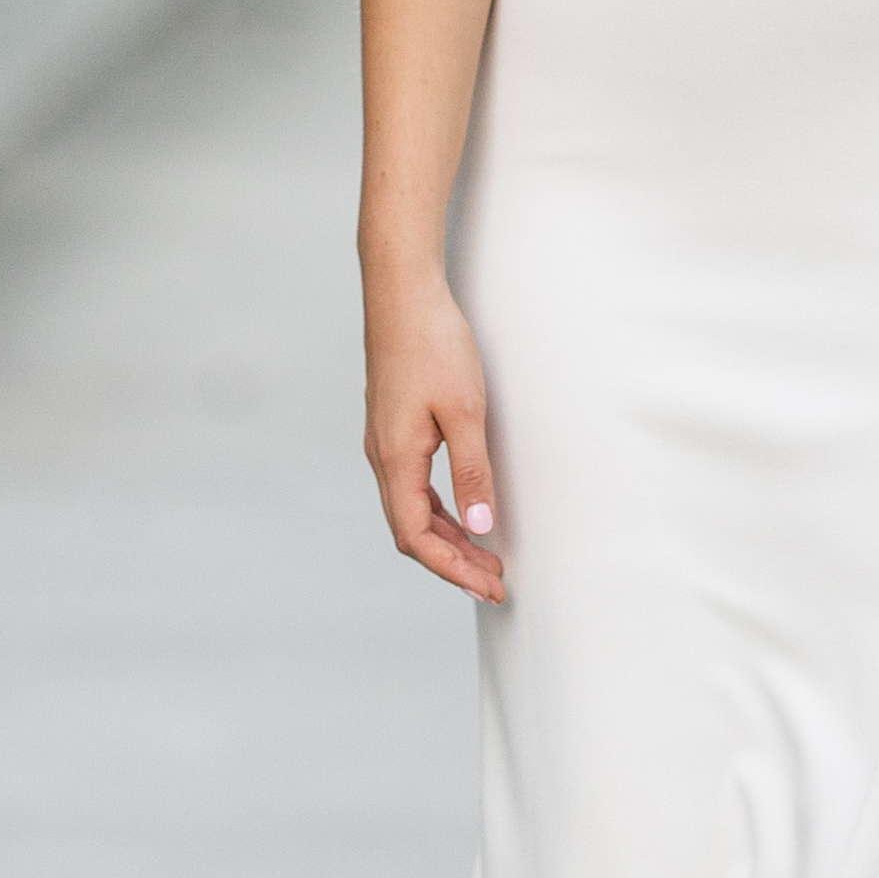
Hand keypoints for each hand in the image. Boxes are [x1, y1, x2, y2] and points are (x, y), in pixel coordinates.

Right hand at [364, 267, 505, 601]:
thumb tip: (482, 527)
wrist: (403, 293)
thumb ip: (472, 471)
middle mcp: (382, 457)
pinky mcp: (393, 428)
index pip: (416, 537)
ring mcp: (384, 442)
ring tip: (485, 556)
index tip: (490, 585)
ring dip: (447, 538)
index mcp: (396, 459)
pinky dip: (438, 510)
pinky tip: (463, 512)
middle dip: (453, 562)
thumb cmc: (434, 345)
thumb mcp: (465, 411)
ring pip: (410, 509)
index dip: (453, 569)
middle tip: (495, 581)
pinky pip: (411, 486)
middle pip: (411, 531)